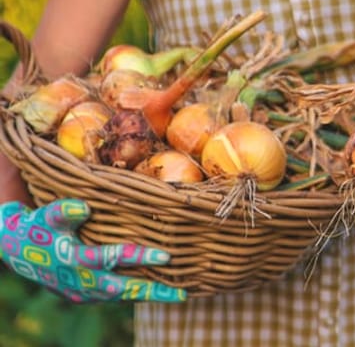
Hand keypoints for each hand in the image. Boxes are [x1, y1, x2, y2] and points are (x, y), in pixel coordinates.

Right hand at [0, 199, 185, 302]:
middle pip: (124, 289)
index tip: (166, 256)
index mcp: (75, 260)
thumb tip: (83, 207)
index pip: (112, 259)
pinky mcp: (87, 298)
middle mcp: (82, 281)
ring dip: (149, 296)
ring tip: (180, 295)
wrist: (21, 253)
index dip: (139, 257)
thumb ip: (62, 212)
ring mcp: (85, 293)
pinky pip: (117, 297)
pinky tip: (160, 290)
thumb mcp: (46, 217)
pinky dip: (137, 294)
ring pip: (123, 296)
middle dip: (153, 292)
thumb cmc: (39, 228)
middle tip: (181, 295)